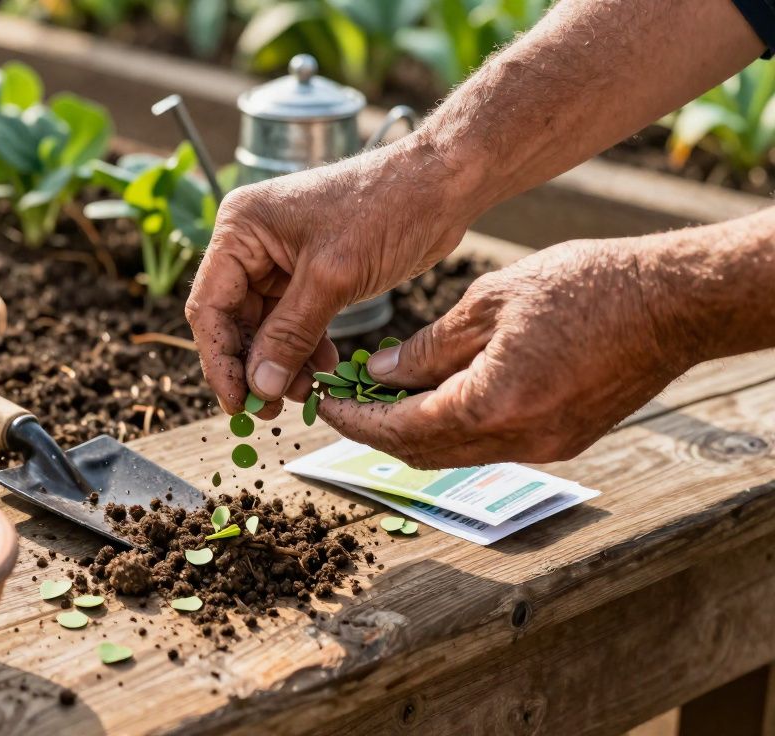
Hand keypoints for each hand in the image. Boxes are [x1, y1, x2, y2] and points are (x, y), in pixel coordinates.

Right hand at [185, 139, 471, 417]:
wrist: (441, 185)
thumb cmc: (386, 209)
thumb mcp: (333, 277)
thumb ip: (291, 334)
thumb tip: (259, 387)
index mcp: (240, 229)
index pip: (209, 305)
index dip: (219, 359)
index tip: (236, 402)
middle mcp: (250, 243)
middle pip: (232, 320)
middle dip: (253, 367)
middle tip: (269, 410)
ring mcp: (278, 259)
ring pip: (264, 327)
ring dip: (280, 364)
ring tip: (305, 395)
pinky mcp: (308, 273)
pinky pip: (293, 322)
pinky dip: (304, 350)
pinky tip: (323, 372)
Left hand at [320, 239, 690, 467]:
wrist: (673, 301)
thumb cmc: (587, 286)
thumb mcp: (490, 302)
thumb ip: (428, 347)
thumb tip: (381, 372)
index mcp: (493, 404)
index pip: (400, 429)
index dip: (355, 418)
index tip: (325, 403)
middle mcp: (517, 440)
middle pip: (423, 453)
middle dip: (376, 430)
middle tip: (344, 402)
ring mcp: (545, 448)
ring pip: (456, 454)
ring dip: (413, 431)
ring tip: (382, 397)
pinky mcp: (564, 442)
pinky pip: (490, 446)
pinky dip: (454, 428)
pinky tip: (437, 397)